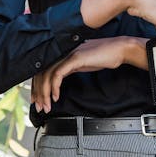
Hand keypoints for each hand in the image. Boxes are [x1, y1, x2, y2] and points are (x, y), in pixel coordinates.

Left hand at [31, 37, 146, 113]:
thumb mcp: (81, 64)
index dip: (37, 86)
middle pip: (41, 73)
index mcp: (62, 54)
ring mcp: (67, 55)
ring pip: (47, 75)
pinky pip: (58, 74)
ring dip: (45, 93)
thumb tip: (59, 82)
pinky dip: (55, 87)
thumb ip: (70, 69)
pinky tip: (56, 97)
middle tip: (38, 107)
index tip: (37, 100)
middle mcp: (62, 53)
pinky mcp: (75, 58)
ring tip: (47, 106)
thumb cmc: (103, 57)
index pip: (42, 70)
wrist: (118, 49)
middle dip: (38, 93)